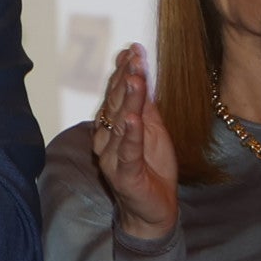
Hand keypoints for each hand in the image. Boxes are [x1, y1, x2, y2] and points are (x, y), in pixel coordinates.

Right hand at [92, 43, 182, 243]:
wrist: (153, 211)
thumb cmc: (151, 171)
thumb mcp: (153, 132)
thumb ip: (145, 107)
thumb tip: (143, 76)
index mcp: (112, 129)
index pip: (115, 96)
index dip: (123, 73)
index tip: (132, 50)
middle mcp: (106, 140)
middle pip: (115, 105)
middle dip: (126, 79)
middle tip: (135, 57)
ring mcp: (112, 158)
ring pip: (119, 124)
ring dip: (128, 100)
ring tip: (135, 78)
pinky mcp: (123, 175)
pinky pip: (126, 152)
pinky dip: (130, 135)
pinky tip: (134, 119)